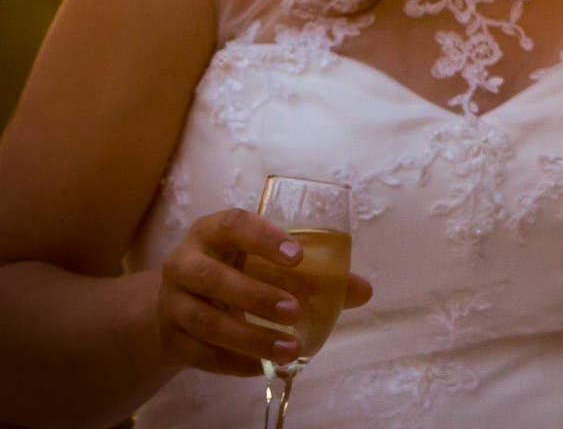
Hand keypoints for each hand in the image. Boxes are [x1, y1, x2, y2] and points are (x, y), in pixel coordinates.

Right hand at [154, 208, 370, 376]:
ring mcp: (171, 301)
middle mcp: (183, 262)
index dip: (263, 238)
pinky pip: (200, 353)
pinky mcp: (170, 338)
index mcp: (212, 232)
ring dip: (250, 337)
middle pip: (212, 277)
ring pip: (206, 321)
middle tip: (295, 310)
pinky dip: (234, 362)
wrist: (183, 301)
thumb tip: (363, 290)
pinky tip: (262, 367)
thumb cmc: (238, 270)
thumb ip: (315, 273)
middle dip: (256, 296)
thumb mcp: (266, 263)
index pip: (232, 224)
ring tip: (290, 348)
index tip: (297, 256)